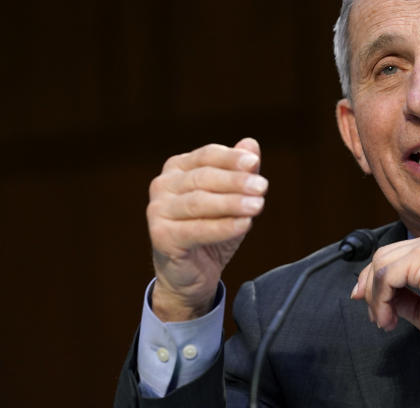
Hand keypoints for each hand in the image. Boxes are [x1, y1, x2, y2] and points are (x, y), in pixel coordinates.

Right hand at [147, 138, 267, 320]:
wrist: (192, 274)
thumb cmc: (211, 230)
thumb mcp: (231, 198)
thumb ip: (239, 172)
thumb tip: (251, 144)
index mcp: (177, 168)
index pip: (207, 155)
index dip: (231, 158)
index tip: (254, 163)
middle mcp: (162, 185)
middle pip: (203, 178)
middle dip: (236, 181)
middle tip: (262, 186)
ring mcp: (157, 210)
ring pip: (199, 202)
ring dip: (232, 203)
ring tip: (258, 205)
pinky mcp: (160, 236)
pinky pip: (196, 229)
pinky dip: (223, 227)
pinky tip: (244, 224)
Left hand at [351, 231, 419, 359]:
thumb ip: (399, 295)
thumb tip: (372, 294)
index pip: (392, 255)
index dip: (373, 280)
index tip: (370, 303)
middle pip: (382, 257)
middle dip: (371, 289)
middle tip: (377, 316)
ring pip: (380, 266)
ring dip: (376, 297)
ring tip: (385, 321)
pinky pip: (386, 276)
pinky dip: (381, 299)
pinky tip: (389, 318)